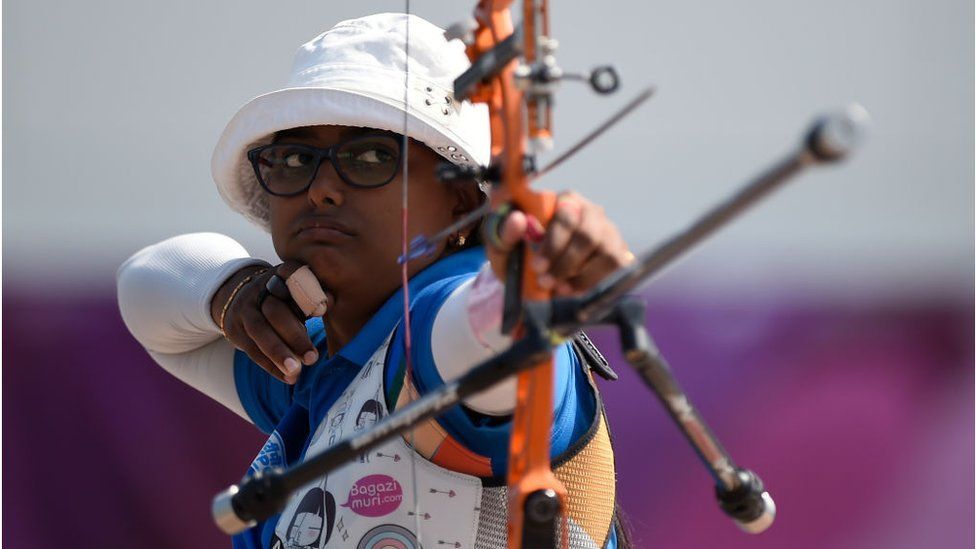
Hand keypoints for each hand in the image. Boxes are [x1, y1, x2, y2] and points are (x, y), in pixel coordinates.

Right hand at [210, 261, 324, 383]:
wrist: (241, 296)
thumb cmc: (285, 296)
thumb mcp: (299, 289)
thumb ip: (315, 294)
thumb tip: (331, 301)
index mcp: (280, 275)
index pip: (292, 283)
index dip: (307, 297)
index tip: (323, 313)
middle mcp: (258, 289)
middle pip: (274, 312)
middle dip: (294, 336)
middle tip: (313, 358)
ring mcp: (243, 309)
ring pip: (259, 332)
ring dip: (278, 354)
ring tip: (296, 373)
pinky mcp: (233, 328)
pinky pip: (251, 350)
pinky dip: (270, 366)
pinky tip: (287, 378)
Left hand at [484, 192, 632, 296]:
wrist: (533, 277)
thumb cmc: (518, 253)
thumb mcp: (502, 245)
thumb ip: (504, 232)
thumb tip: (517, 220)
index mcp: (562, 201)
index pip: (565, 216)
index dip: (553, 242)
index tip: (537, 266)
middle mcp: (589, 211)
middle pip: (588, 234)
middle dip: (566, 262)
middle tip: (545, 281)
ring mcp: (607, 231)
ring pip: (605, 251)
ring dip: (580, 275)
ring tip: (558, 289)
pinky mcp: (618, 251)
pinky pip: (614, 266)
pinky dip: (592, 281)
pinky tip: (572, 290)